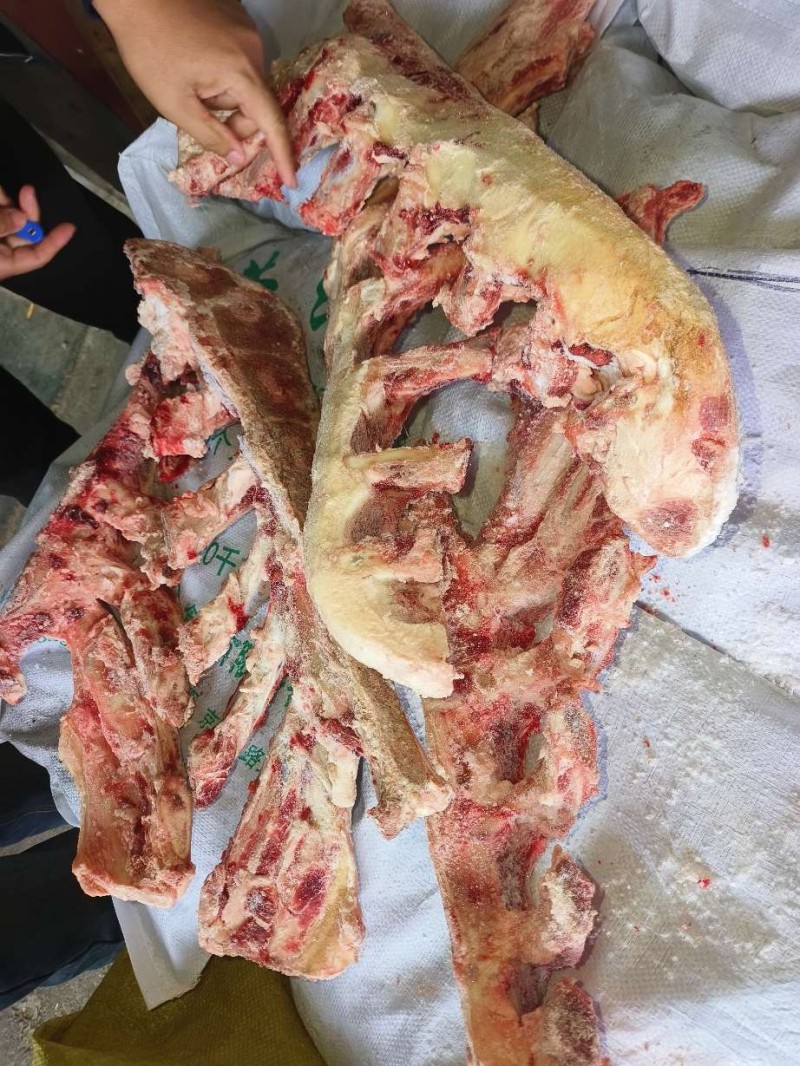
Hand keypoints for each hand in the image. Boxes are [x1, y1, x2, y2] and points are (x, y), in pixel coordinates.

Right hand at [0, 185, 75, 282]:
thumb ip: (0, 225)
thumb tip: (21, 217)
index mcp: (3, 265)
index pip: (37, 257)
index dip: (54, 242)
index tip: (69, 227)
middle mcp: (0, 253)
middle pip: (24, 231)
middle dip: (28, 211)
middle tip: (27, 192)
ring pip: (9, 217)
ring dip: (6, 201)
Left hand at [95, 0, 295, 187]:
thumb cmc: (149, 49)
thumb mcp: (174, 103)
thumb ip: (211, 135)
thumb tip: (240, 157)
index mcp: (240, 72)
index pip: (271, 122)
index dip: (282, 154)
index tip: (291, 181)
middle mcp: (254, 49)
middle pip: (257, 102)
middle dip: (236, 119)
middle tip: (201, 114)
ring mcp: (247, 30)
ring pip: (248, 82)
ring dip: (227, 94)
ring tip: (193, 80)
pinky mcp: (238, 18)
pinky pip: (241, 59)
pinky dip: (225, 71)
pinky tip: (197, 61)